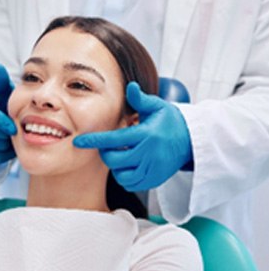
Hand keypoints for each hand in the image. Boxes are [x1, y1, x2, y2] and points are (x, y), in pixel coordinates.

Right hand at [0, 64, 16, 162]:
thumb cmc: (0, 99)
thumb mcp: (1, 88)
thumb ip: (0, 80)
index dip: (0, 123)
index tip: (13, 128)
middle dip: (6, 133)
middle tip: (17, 129)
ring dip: (6, 143)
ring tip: (12, 134)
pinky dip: (3, 152)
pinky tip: (8, 143)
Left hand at [73, 82, 192, 190]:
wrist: (192, 141)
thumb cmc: (170, 121)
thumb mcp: (157, 107)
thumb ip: (140, 99)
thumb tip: (130, 86)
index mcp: (146, 135)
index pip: (114, 140)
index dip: (94, 141)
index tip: (78, 141)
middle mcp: (149, 154)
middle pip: (114, 160)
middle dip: (106, 153)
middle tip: (109, 146)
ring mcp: (153, 169)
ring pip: (121, 175)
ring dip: (116, 166)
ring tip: (122, 155)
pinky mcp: (155, 180)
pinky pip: (131, 184)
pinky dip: (125, 176)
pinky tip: (129, 165)